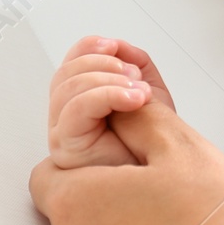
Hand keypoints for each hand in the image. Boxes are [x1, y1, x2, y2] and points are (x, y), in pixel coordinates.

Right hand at [48, 36, 176, 167]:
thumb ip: (135, 64)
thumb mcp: (148, 92)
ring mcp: (63, 132)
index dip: (90, 48)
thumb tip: (119, 46)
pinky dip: (107, 96)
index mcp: (81, 98)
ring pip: (68, 88)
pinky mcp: (67, 147)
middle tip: (133, 75)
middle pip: (66, 73)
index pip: (71, 62)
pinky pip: (76, 110)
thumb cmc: (152, 144)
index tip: (114, 46)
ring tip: (138, 91)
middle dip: (103, 64)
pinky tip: (133, 100)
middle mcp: (66, 115)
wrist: (160, 178)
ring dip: (108, 80)